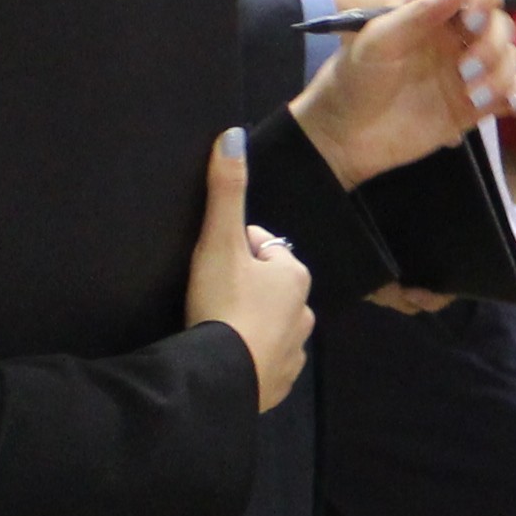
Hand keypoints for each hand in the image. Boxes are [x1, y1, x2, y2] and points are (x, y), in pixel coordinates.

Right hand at [184, 133, 314, 406]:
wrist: (223, 377)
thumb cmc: (223, 303)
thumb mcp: (219, 241)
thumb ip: (226, 189)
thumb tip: (232, 133)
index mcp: (295, 274)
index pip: (261, 247)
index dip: (233, 250)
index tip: (212, 263)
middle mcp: (305, 311)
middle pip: (267, 286)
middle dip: (244, 286)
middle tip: (209, 294)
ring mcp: (295, 350)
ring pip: (269, 323)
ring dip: (247, 320)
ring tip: (216, 324)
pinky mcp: (279, 382)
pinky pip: (265, 359)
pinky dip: (249, 354)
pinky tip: (226, 354)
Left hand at [296, 0, 515, 185]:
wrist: (344, 137)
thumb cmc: (354, 79)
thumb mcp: (377, 40)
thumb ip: (419, 13)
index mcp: (432, 8)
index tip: (473, 19)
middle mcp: (457, 35)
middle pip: (501, 21)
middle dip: (492, 43)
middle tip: (464, 69)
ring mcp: (469, 70)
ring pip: (511, 57)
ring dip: (501, 73)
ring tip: (472, 96)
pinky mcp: (477, 105)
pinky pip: (515, 93)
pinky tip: (499, 106)